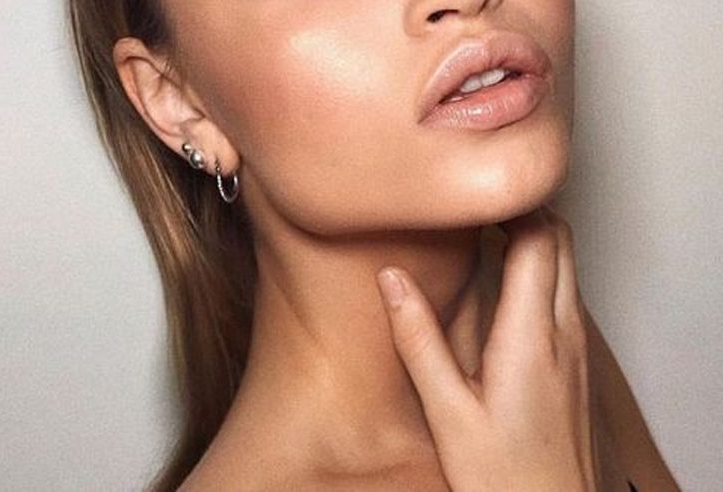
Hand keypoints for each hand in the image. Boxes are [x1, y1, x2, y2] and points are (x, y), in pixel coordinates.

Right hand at [375, 206, 596, 490]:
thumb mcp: (447, 411)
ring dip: (536, 237)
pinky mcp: (578, 362)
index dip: (511, 203)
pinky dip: (542, 269)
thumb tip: (391, 280)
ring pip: (568, 265)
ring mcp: (577, 347)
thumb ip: (418, 340)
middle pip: (562, 240)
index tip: (474, 193)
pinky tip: (506, 286)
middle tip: (478, 204)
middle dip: (525, 210)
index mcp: (531, 337)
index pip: (539, 238)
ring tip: (487, 233)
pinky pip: (566, 293)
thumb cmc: (504, 476)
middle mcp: (565, 333)